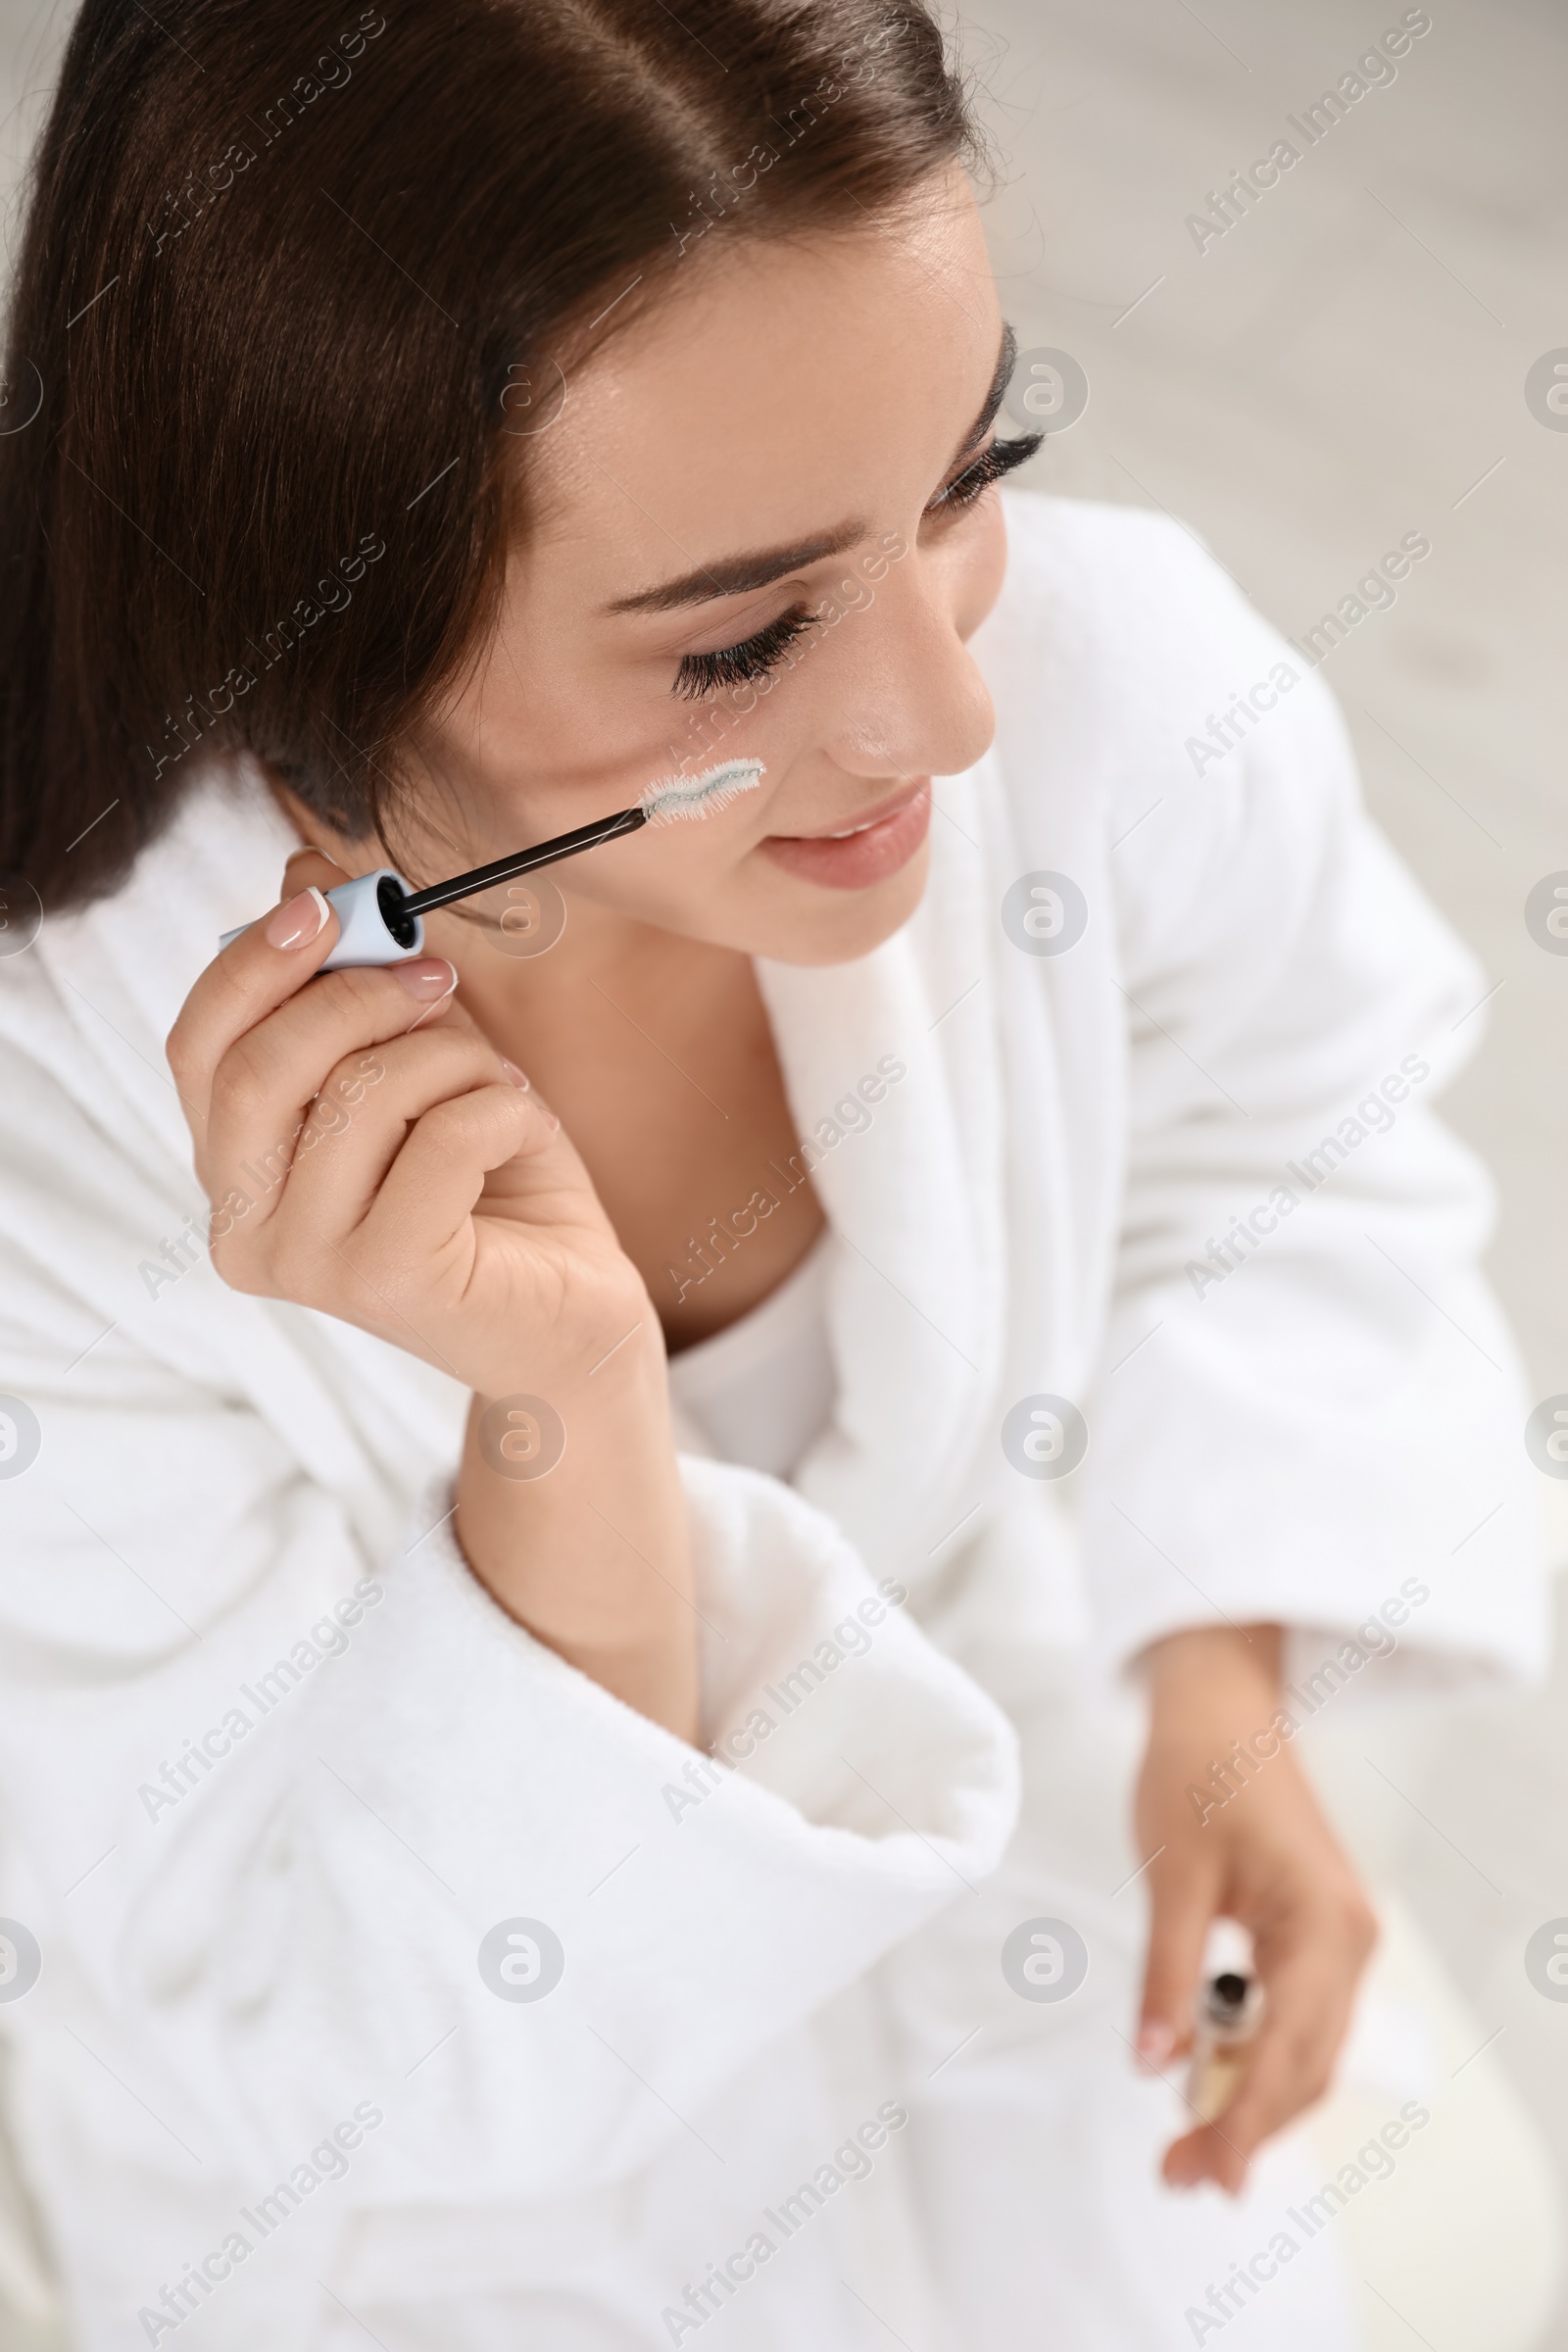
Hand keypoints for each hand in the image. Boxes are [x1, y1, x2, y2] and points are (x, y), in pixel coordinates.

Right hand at [167, 847, 646, 1399]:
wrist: (573, 1314)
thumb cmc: (492, 1185)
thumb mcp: (424, 1060)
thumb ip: (360, 982)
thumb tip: (302, 873)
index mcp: (234, 1173)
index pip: (198, 1050)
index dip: (251, 964)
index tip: (323, 903)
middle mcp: (246, 1230)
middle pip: (261, 1067)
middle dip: (358, 995)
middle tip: (438, 978)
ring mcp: (309, 1266)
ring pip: (363, 1093)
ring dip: (457, 1061)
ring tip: (500, 1089)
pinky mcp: (386, 1281)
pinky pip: (443, 1137)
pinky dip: (503, 1109)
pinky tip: (522, 1136)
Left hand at [1132, 1624, 1376, 2193]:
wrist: (1220, 1706)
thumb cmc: (1197, 1771)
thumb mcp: (1171, 1876)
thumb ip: (1167, 1974)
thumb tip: (1154, 2062)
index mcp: (1323, 1924)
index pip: (1288, 2049)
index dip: (1247, 2120)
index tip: (1206, 2175)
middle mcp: (1349, 1939)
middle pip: (1307, 2064)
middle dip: (1247, 2124)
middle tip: (1178, 2174)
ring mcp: (1339, 1938)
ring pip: (1306, 2049)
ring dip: (1252, 2098)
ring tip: (1186, 2144)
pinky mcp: (1315, 1934)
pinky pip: (1297, 2017)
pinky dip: (1257, 2056)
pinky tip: (1211, 2082)